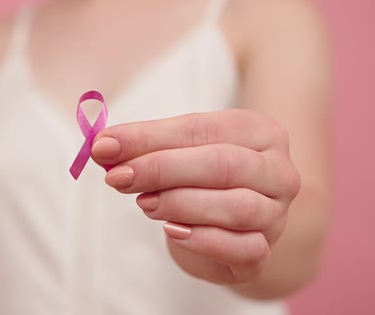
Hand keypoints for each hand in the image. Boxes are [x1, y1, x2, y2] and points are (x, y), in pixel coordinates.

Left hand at [91, 109, 300, 284]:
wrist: (224, 229)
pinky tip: (172, 231)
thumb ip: (144, 147)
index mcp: (258, 132)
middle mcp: (278, 171)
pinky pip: (242, 248)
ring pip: (236, 206)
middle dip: (162, 169)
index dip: (149, 138)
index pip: (201, 129)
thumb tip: (103, 146)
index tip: (105, 146)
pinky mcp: (264, 253)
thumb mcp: (176, 154)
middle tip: (118, 177)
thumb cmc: (199, 181)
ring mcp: (276, 214)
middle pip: (223, 165)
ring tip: (144, 203)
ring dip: (180, 204)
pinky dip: (202, 240)